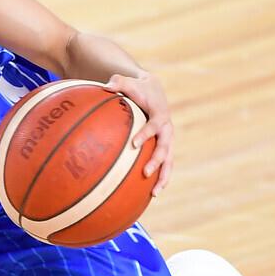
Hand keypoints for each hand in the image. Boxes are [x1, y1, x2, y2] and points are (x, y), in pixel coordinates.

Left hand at [105, 71, 173, 193]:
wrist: (154, 89)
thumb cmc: (137, 87)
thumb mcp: (128, 81)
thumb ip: (118, 82)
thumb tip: (105, 86)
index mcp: (159, 114)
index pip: (155, 125)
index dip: (146, 134)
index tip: (134, 144)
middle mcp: (166, 129)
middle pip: (165, 147)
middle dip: (157, 161)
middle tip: (145, 173)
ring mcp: (167, 140)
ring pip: (169, 161)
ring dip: (163, 177)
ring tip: (154, 194)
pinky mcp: (163, 147)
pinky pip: (163, 164)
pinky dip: (158, 178)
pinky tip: (148, 194)